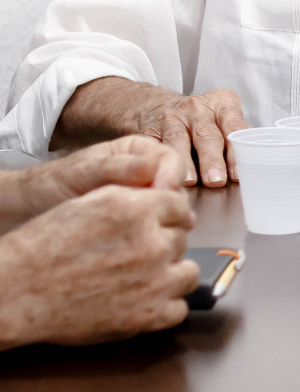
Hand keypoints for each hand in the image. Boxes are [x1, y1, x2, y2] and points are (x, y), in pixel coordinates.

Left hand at [0, 137, 183, 234]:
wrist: (30, 208)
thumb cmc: (53, 184)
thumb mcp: (84, 172)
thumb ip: (118, 168)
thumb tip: (151, 167)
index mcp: (141, 150)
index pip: (172, 161)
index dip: (171, 179)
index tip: (163, 196)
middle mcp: (148, 172)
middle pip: (177, 186)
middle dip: (169, 203)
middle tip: (152, 219)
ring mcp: (145, 197)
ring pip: (170, 209)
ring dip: (160, 221)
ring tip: (139, 232)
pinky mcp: (140, 220)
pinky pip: (156, 226)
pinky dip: (150, 234)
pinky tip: (135, 241)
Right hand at [0, 183, 197, 348]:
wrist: (17, 292)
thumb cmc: (42, 248)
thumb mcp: (89, 203)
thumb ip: (132, 199)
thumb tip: (161, 200)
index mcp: (138, 210)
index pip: (180, 208)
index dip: (169, 218)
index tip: (163, 226)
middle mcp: (152, 242)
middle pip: (181, 240)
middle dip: (163, 245)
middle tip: (137, 255)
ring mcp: (154, 281)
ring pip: (188, 273)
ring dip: (171, 274)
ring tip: (145, 278)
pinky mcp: (148, 316)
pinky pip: (179, 309)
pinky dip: (164, 307)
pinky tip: (144, 302)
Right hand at [54, 78, 247, 186]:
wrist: (156, 106)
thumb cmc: (201, 121)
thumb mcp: (223, 119)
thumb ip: (235, 139)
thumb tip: (250, 172)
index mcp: (222, 103)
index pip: (234, 127)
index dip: (236, 152)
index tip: (237, 174)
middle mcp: (197, 108)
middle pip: (207, 135)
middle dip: (212, 159)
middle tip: (216, 180)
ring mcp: (171, 118)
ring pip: (178, 140)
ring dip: (185, 162)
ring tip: (190, 181)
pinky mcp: (149, 130)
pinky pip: (154, 147)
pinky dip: (158, 162)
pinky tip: (161, 176)